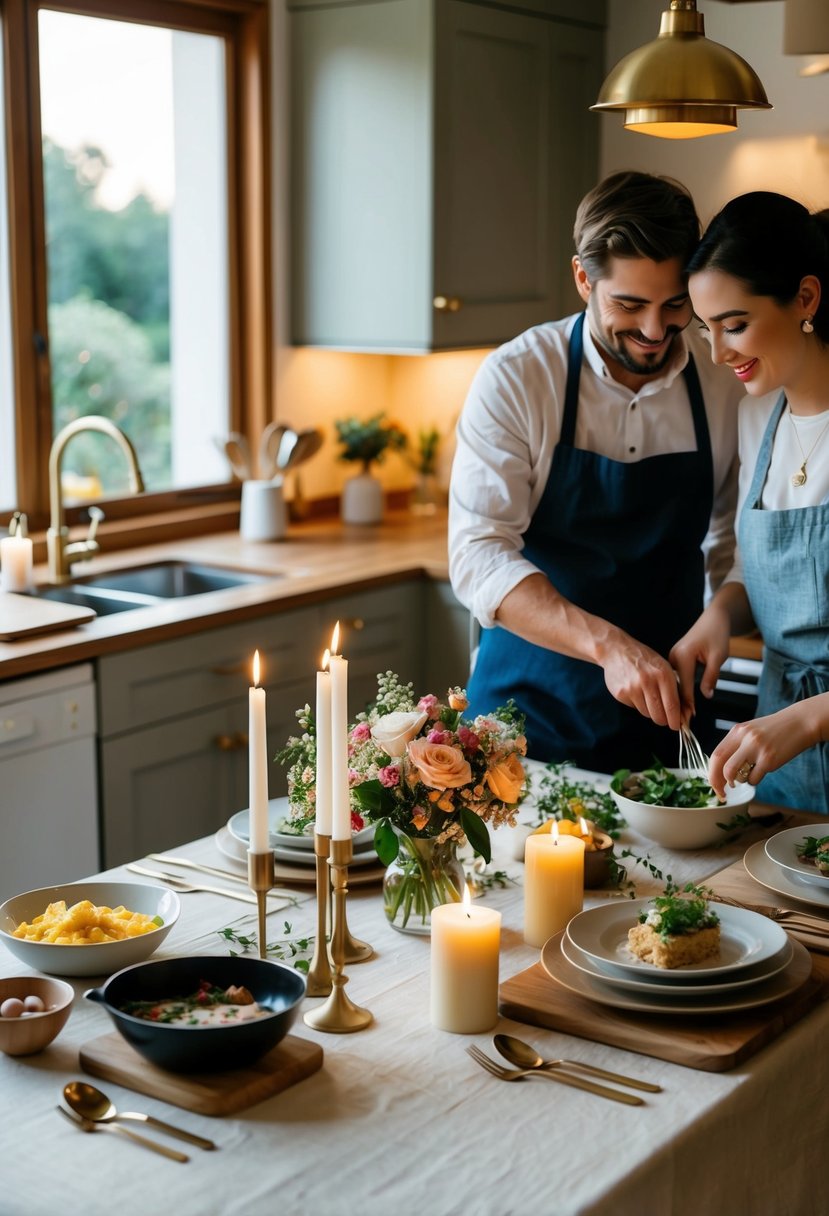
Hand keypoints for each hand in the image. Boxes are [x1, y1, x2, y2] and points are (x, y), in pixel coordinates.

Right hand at [601, 639, 681, 730]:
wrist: (617, 650)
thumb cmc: (644, 659)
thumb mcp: (663, 667)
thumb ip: (673, 688)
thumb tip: (682, 711)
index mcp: (663, 674)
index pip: (672, 706)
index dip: (675, 720)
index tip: (677, 725)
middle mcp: (648, 682)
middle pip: (659, 715)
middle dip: (663, 720)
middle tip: (663, 717)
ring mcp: (633, 688)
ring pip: (647, 713)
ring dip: (650, 710)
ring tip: (647, 696)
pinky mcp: (621, 694)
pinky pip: (634, 708)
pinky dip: (637, 704)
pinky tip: (635, 691)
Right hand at [669, 611, 730, 725]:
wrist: (712, 618)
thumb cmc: (717, 634)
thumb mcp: (718, 656)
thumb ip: (711, 676)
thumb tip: (706, 696)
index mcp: (683, 656)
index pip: (684, 686)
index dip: (686, 705)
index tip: (687, 721)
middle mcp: (672, 658)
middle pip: (673, 688)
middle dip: (677, 707)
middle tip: (681, 726)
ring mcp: (670, 659)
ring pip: (671, 685)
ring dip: (675, 701)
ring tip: (679, 719)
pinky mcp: (672, 661)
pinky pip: (672, 680)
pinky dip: (676, 692)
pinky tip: (678, 704)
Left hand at [708, 702, 825, 799]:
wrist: (800, 723)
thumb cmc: (775, 730)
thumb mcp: (751, 732)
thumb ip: (736, 746)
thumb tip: (721, 771)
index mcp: (737, 731)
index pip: (715, 755)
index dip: (711, 773)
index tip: (714, 784)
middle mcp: (744, 739)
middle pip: (721, 766)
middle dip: (718, 783)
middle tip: (722, 792)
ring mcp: (757, 749)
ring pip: (735, 775)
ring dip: (739, 781)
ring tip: (749, 773)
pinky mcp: (769, 760)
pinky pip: (753, 779)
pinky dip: (754, 780)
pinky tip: (763, 770)